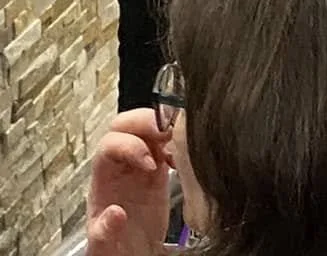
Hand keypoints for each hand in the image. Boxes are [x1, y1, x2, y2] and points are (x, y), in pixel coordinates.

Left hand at [87, 112, 172, 255]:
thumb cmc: (114, 252)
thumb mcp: (104, 248)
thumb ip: (104, 231)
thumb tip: (115, 213)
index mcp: (103, 180)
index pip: (109, 144)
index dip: (130, 146)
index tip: (150, 163)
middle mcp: (120, 166)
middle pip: (126, 124)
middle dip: (147, 122)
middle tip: (168, 134)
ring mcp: (139, 165)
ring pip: (148, 127)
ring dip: (166, 126)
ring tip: (181, 142)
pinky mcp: (159, 169)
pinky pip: (167, 142)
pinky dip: (179, 140)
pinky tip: (186, 156)